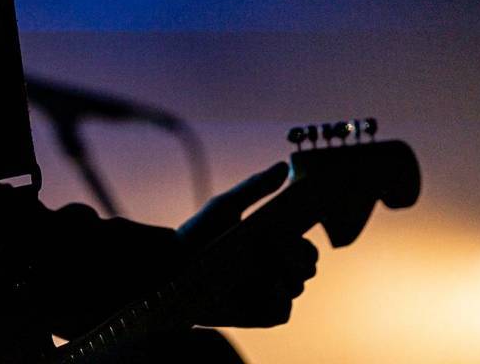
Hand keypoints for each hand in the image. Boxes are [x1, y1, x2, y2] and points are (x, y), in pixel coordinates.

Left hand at [176, 162, 317, 327]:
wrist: (171, 272)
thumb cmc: (197, 237)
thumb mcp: (227, 207)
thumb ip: (256, 187)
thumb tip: (283, 166)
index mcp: (269, 245)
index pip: (304, 245)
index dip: (308, 240)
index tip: (302, 230)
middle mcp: (271, 269)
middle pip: (308, 266)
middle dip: (303, 258)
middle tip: (284, 248)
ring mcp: (266, 292)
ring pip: (298, 286)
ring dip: (290, 275)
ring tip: (271, 264)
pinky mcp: (257, 314)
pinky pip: (283, 311)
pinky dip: (280, 300)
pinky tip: (268, 286)